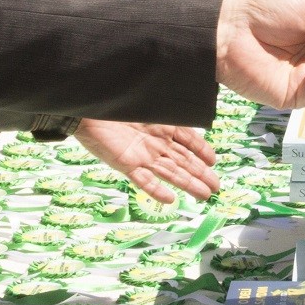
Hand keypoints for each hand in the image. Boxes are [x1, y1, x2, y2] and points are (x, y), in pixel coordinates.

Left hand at [75, 119, 218, 202]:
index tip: (214, 162)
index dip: (202, 151)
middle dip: (201, 175)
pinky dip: (156, 190)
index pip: (188, 141)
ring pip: (170, 173)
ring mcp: (142, 156)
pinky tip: (169, 200)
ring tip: (203, 195)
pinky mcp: (126, 164)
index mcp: (162, 127)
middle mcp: (155, 144)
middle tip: (216, 187)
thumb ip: (168, 110)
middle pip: (183, 162)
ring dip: (187, 184)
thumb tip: (189, 107)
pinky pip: (144, 180)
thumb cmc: (117, 104)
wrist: (88, 109)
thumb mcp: (149, 105)